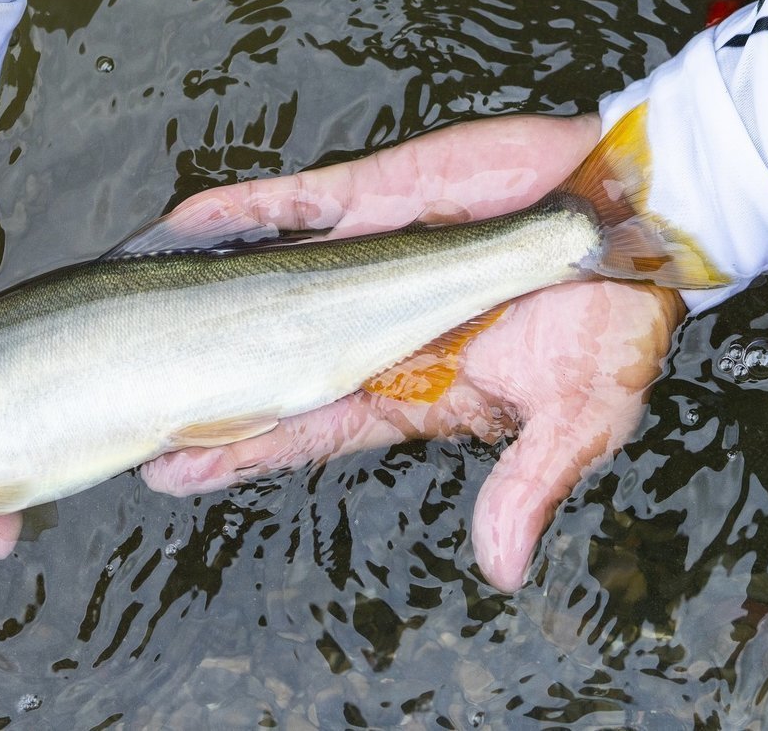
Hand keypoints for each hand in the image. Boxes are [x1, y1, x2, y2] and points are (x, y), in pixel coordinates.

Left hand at [140, 112, 684, 590]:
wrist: (635, 213)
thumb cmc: (614, 319)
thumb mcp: (580, 415)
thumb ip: (530, 483)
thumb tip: (501, 569)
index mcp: (409, 386)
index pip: (308, 426)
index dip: (244, 449)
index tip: (177, 472)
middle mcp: (371, 324)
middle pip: (267, 362)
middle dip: (204, 392)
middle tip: (134, 414)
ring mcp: (365, 258)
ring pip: (263, 283)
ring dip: (202, 299)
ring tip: (132, 319)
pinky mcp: (375, 198)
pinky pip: (295, 207)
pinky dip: (243, 214)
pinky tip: (183, 226)